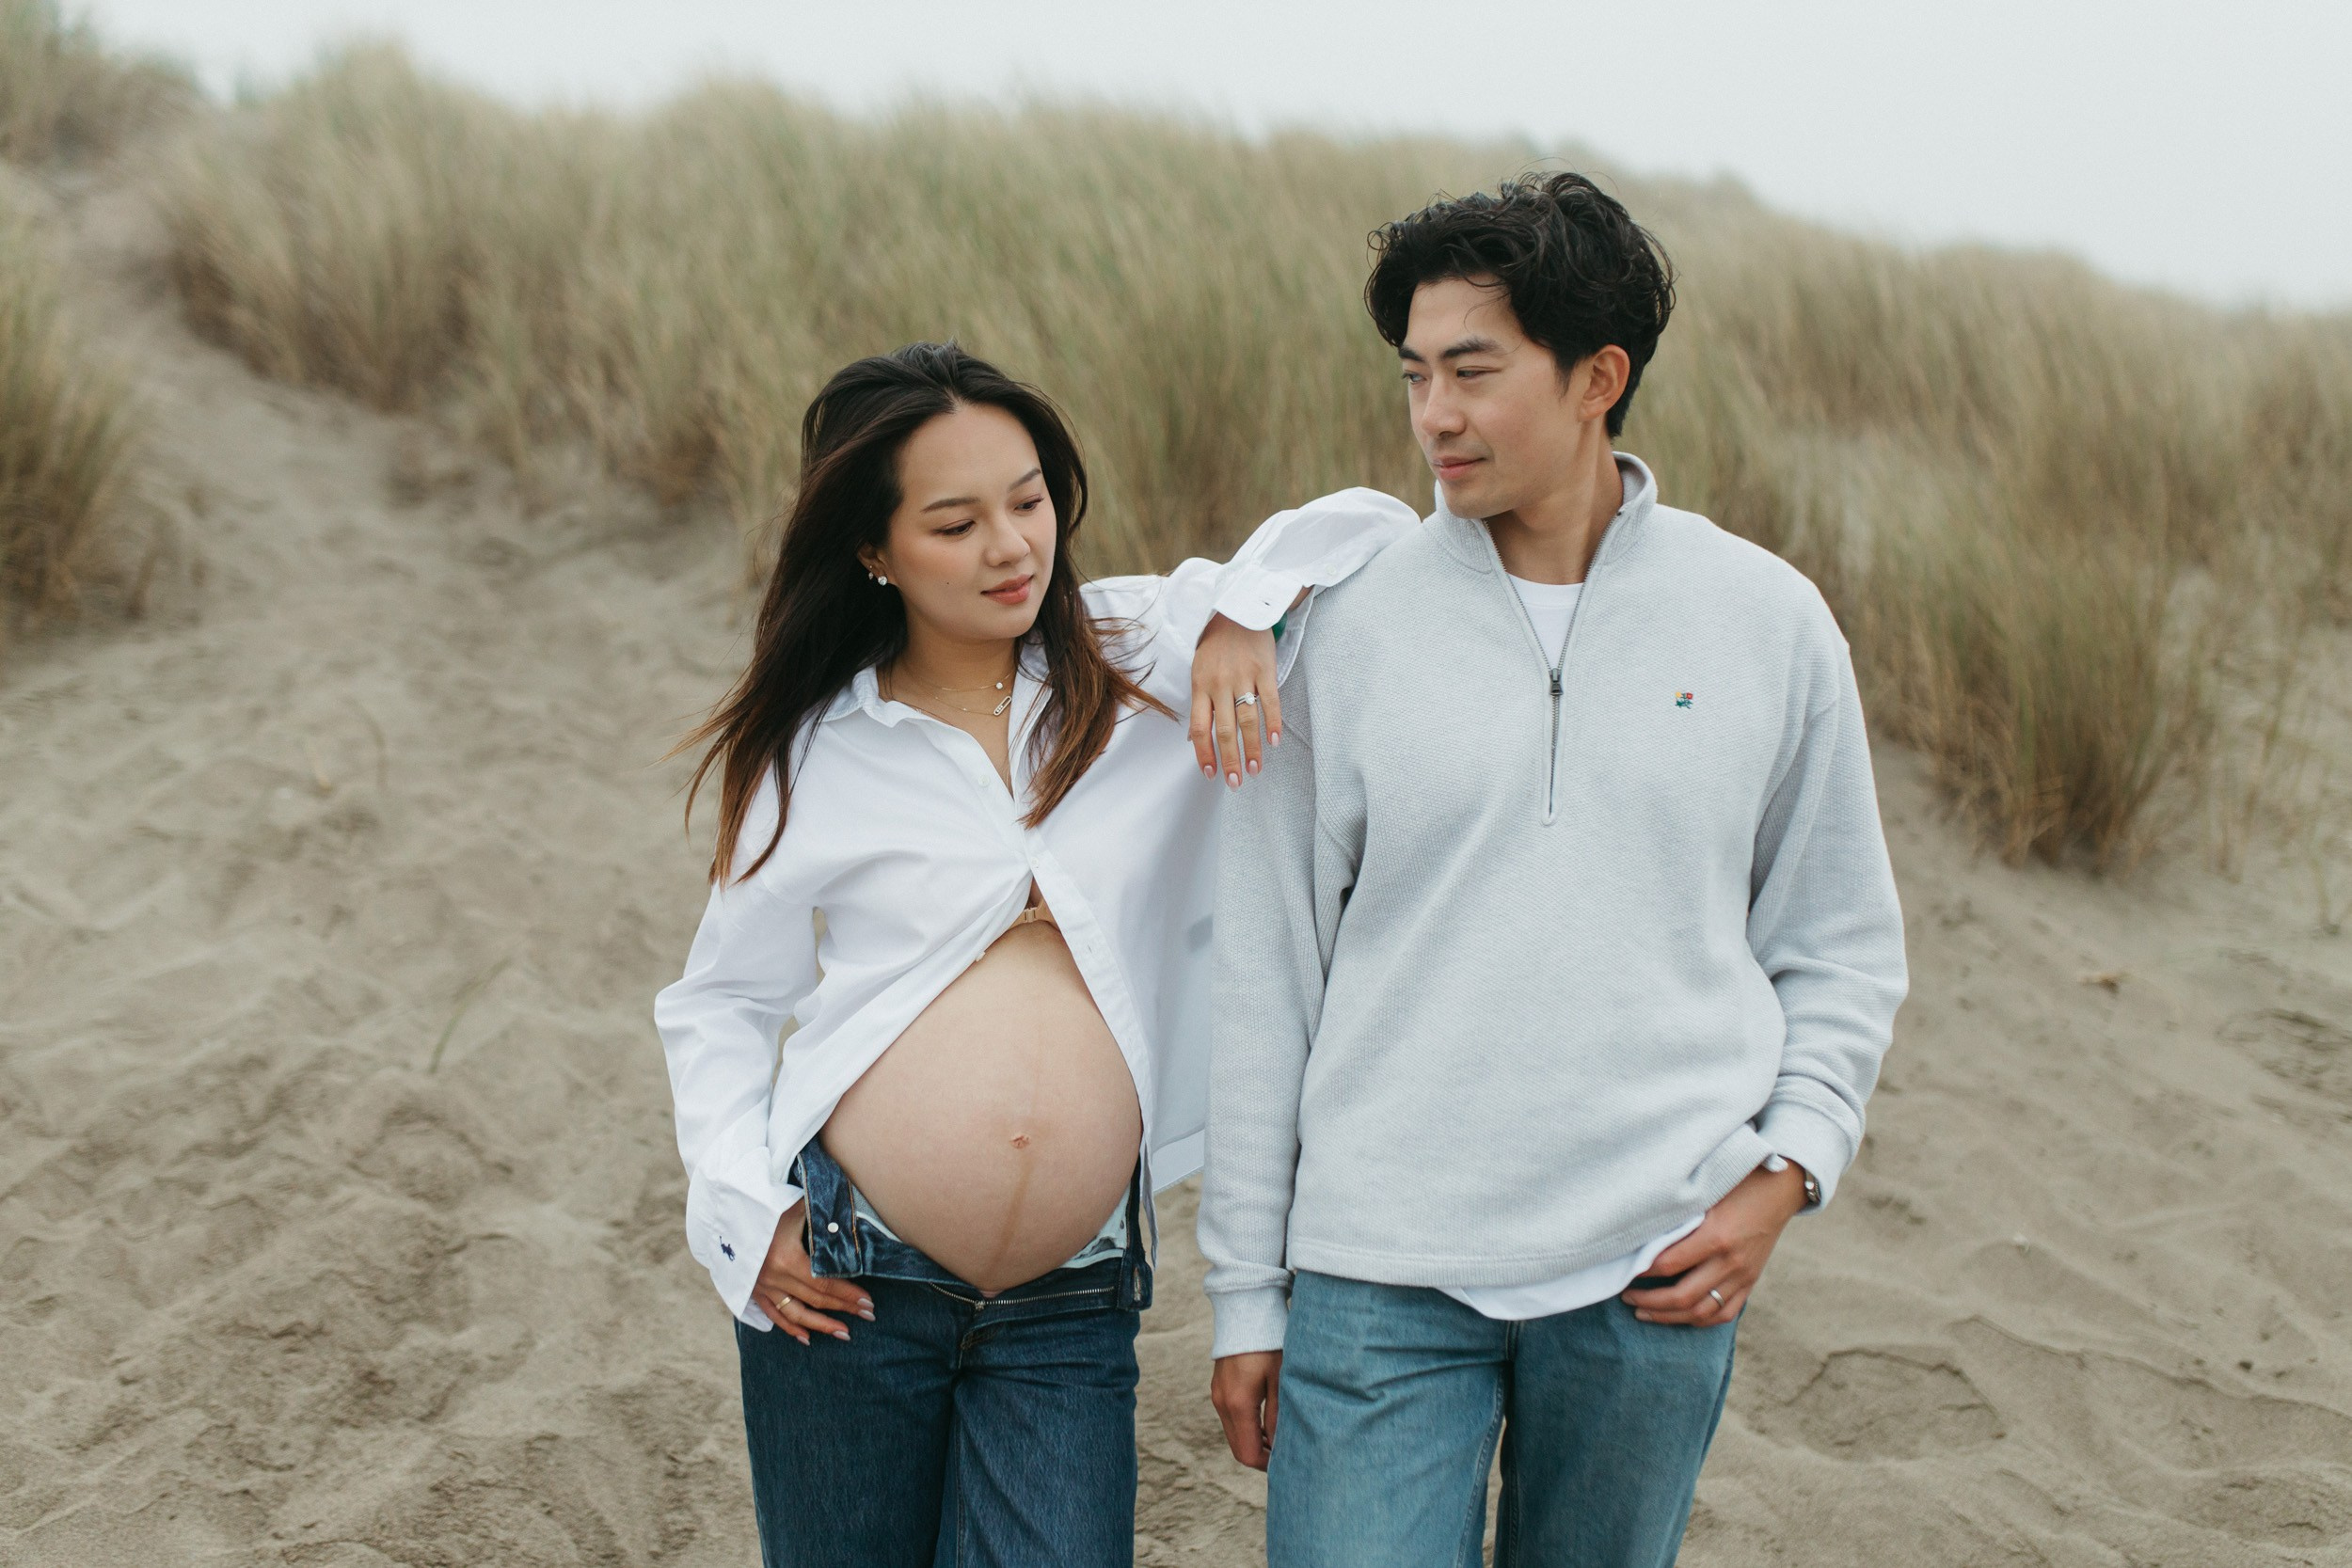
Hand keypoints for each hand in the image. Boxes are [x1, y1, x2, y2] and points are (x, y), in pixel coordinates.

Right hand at [752, 1201, 873, 1344]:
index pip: (826, 1284)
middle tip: (868, 1314)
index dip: (849, 1295)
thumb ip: (823, 1218)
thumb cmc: (766, 1204)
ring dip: (822, 1326)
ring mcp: (761, 1286)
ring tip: (844, 1334)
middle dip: (845, 1308)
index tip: (869, 1302)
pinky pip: (773, 1315)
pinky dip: (790, 1328)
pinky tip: (807, 1339)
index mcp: (787, 1258)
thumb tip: (852, 1225)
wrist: (727, 1209)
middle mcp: (774, 1277)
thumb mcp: (796, 1208)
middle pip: (816, 1300)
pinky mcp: (752, 1289)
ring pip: (796, 1315)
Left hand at [1190, 613, 1282, 788]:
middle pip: (1224, 730)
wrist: (1239, 610)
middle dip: (1230, 760)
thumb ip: (1200, 702)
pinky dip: (1273, 724)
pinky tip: (1274, 742)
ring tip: (1255, 770)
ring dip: (1253, 748)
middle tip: (1236, 782)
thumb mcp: (1198, 670)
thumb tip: (1195, 739)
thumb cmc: (1216, 645)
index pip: (1199, 727)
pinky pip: (1270, 702)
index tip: (1210, 773)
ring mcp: (1244, 677)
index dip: (1204, 753)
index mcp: (1200, 685)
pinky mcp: (1265, 671)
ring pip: (1247, 720)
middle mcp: (1220, 684)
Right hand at [1209, 1351, 1282, 1469]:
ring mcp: (1218, 1396)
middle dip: (1259, 1456)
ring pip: (1233, 1434)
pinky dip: (1246, 1428)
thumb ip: (1278, 1418)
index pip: (1247, 1453)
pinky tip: (1265, 1422)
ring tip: (1278, 1439)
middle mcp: (1222, 1403)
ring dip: (1252, 1442)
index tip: (1286, 1462)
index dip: (1266, 1464)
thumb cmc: (1268, 1346)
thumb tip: (1279, 1447)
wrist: (1246, 1314)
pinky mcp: (1219, 1389)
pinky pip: (1230, 1419)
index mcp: (1238, 1404)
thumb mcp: (1280, 1382)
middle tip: (1284, 1455)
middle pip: (1238, 1448)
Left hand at [1620, 1161, 1808, 1325]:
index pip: (1669, 1264)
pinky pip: (1724, 1313)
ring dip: (1669, 1317)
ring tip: (1644, 1312)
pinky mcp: (1750, 1283)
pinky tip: (1678, 1316)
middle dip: (1649, 1301)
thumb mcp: (1706, 1194)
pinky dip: (1699, 1320)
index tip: (1624, 1271)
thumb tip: (1643, 1237)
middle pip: (1683, 1297)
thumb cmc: (1738, 1183)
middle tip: (1626, 1297)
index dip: (1641, 1271)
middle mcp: (1730, 1262)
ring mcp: (1743, 1276)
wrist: (1780, 1189)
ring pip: (1701, 1312)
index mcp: (1716, 1236)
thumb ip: (1679, 1218)